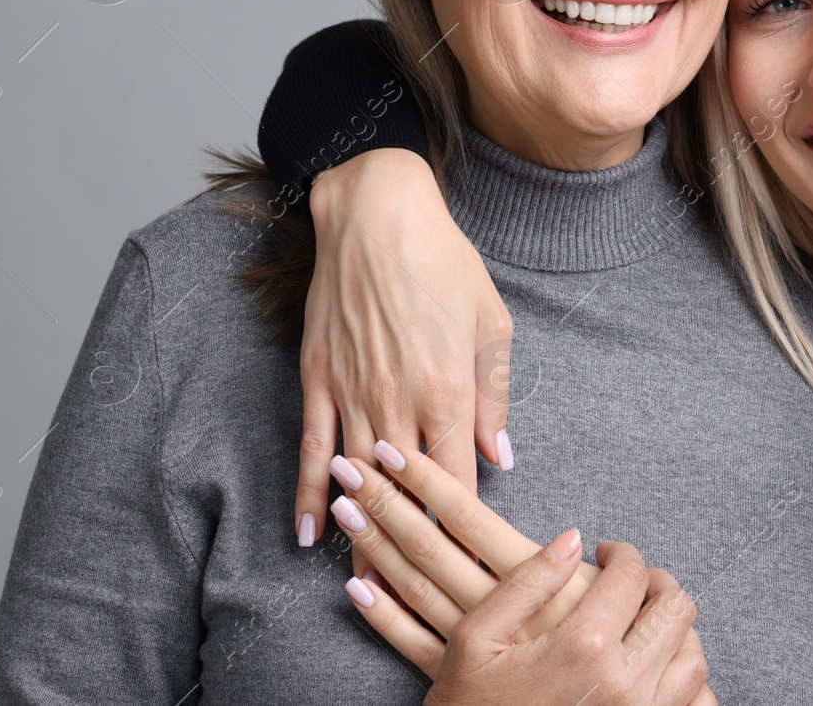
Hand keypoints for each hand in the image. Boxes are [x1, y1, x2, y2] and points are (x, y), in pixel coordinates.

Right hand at [294, 147, 514, 567]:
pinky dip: (312, 493)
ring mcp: (352, 391)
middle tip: (414, 598)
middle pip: (405, 493)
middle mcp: (398, 399)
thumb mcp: (490, 324)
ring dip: (363, 534)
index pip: (457, 479)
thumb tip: (501, 457)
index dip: (462, 528)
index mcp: (448, 389)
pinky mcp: (318, 378)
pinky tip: (311, 533)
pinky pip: (314, 448)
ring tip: (367, 585)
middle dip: (412, 548)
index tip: (471, 565)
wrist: (377, 214)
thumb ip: (495, 396)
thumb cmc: (444, 263)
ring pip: (359, 480)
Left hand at [327, 441, 712, 705]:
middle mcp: (497, 606)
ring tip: (343, 511)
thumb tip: (571, 535)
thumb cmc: (618, 645)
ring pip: (416, 588)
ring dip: (376, 548)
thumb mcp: (614, 595)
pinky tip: (355, 591)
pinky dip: (382, 619)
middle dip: (386, 501)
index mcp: (533, 576)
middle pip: (430, 545)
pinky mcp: (465, 675)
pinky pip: (415, 646)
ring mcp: (476, 642)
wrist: (607, 704)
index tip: (394, 449)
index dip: (428, 480)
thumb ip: (584, 568)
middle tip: (350, 466)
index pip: (467, 516)